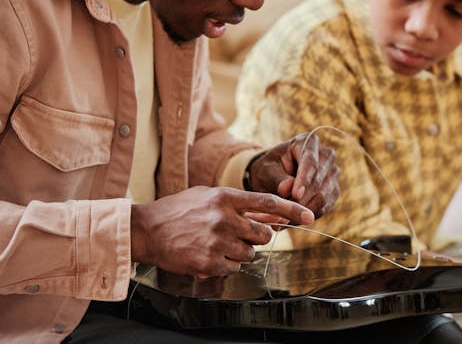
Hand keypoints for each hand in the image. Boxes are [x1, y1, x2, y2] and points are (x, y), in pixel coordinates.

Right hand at [131, 186, 313, 276]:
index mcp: (225, 198)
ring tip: (218, 245)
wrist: (147, 230)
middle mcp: (225, 218)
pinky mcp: (209, 263)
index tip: (309, 215)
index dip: (291, 210)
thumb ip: (239, 204)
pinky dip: (226, 266)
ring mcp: (217, 242)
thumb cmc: (179, 211)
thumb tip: (269, 214)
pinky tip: (210, 256)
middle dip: (258, 238)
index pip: (267, 202)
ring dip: (240, 253)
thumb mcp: (209, 197)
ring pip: (250, 254)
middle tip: (240, 236)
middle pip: (264, 234)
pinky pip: (234, 268)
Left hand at [248, 133, 339, 216]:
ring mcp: (333, 173)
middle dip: (301, 200)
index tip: (295, 195)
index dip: (304, 180)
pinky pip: (324, 207)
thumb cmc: (270, 168)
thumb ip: (276, 178)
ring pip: (323, 197)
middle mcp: (326, 156)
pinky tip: (292, 220)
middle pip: (319, 181)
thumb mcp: (266, 170)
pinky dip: (308, 215)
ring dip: (304, 210)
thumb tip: (287, 190)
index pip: (311, 162)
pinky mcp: (333, 190)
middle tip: (283, 214)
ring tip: (284, 219)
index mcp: (309, 142)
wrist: (276, 175)